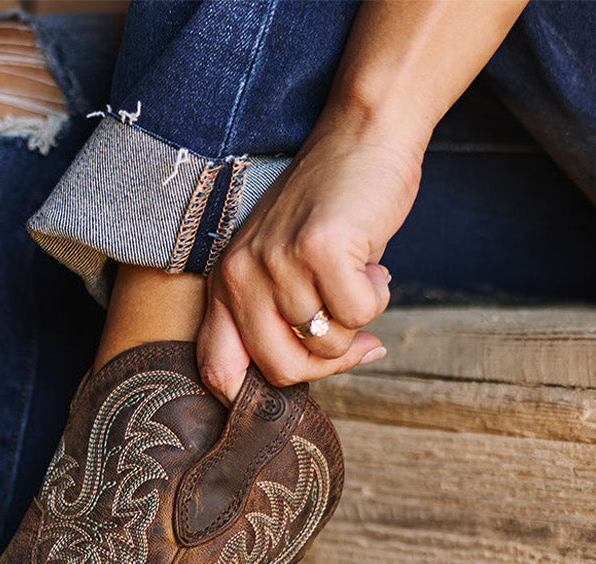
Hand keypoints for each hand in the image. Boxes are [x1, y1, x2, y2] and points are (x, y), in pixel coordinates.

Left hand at [197, 120, 422, 399]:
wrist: (362, 135)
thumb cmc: (327, 210)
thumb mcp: (280, 266)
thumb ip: (275, 320)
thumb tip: (302, 379)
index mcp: (224, 286)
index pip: (218, 370)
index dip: (255, 396)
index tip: (299, 377)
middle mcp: (240, 276)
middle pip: (280, 369)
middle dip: (327, 364)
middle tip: (356, 339)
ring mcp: (278, 262)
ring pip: (325, 343)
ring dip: (358, 321)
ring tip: (361, 280)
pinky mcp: (320, 248)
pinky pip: (357, 314)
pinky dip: (377, 297)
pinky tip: (374, 267)